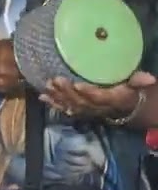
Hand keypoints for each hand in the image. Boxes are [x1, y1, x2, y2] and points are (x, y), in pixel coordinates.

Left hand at [41, 72, 155, 120]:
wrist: (126, 109)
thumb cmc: (129, 92)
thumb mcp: (136, 86)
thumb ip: (138, 81)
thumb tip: (149, 78)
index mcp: (112, 100)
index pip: (100, 98)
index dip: (89, 93)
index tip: (78, 85)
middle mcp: (97, 108)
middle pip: (80, 102)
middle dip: (67, 92)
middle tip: (55, 80)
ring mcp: (86, 111)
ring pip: (70, 106)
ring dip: (57, 97)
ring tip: (46, 87)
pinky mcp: (78, 111)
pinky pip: (64, 109)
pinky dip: (53, 103)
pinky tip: (42, 96)